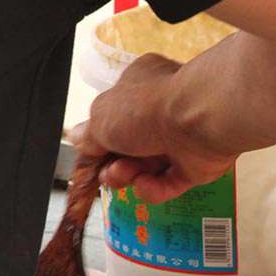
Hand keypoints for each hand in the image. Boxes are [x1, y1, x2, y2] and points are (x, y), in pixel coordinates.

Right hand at [70, 52, 236, 203]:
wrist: (199, 120)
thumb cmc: (147, 107)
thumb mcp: (102, 117)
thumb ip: (89, 132)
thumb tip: (76, 137)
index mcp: (139, 86)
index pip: (116, 114)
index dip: (101, 137)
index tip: (90, 155)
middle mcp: (162, 110)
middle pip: (130, 145)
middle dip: (114, 163)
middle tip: (109, 173)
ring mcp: (181, 138)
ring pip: (148, 166)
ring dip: (131, 175)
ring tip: (126, 176)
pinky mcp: (196, 165)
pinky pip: (170, 183)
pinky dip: (155, 189)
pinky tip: (146, 184)